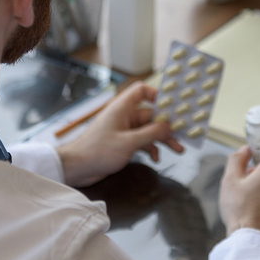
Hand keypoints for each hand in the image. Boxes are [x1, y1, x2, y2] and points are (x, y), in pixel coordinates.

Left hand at [57, 82, 183, 187]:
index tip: (171, 105)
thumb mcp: (128, 143)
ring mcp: (124, 130)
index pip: (141, 91)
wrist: (76, 168)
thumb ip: (150, 133)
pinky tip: (156, 158)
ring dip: (162, 139)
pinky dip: (151, 148)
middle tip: (183, 133)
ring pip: (149, 130)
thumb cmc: (98, 150)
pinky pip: (142, 141)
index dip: (156, 94)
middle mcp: (124, 116)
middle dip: (167, 125)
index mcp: (122, 108)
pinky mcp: (123, 143)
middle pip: (151, 114)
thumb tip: (169, 126)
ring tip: (178, 149)